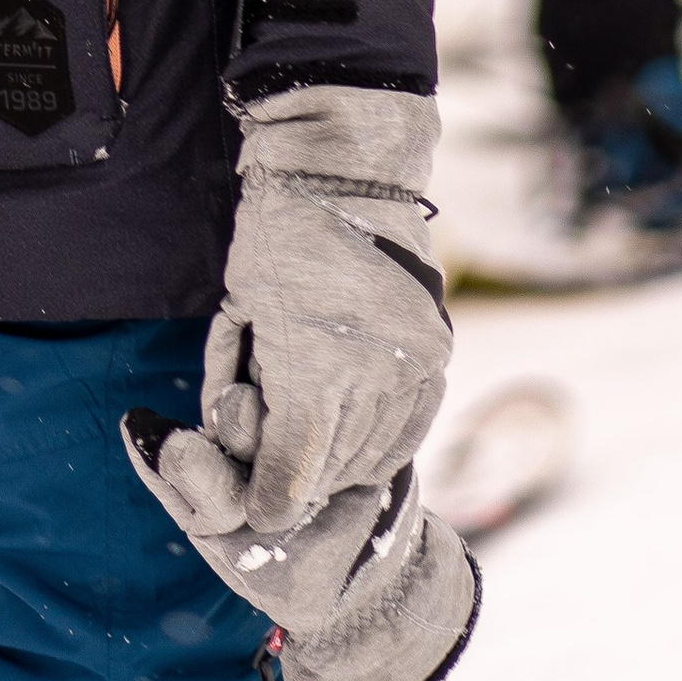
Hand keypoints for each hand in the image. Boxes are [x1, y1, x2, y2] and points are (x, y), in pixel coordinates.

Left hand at [171, 85, 450, 535]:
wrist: (346, 172)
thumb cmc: (276, 238)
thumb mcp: (244, 319)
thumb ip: (249, 395)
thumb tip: (256, 454)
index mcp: (313, 372)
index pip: (292, 473)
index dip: (271, 498)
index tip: (262, 508)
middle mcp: (374, 377)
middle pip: (335, 469)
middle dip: (305, 478)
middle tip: (285, 473)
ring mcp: (414, 365)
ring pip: (378, 451)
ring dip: (346, 460)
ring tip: (321, 443)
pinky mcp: (437, 351)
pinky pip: (413, 423)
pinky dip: (385, 436)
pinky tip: (360, 426)